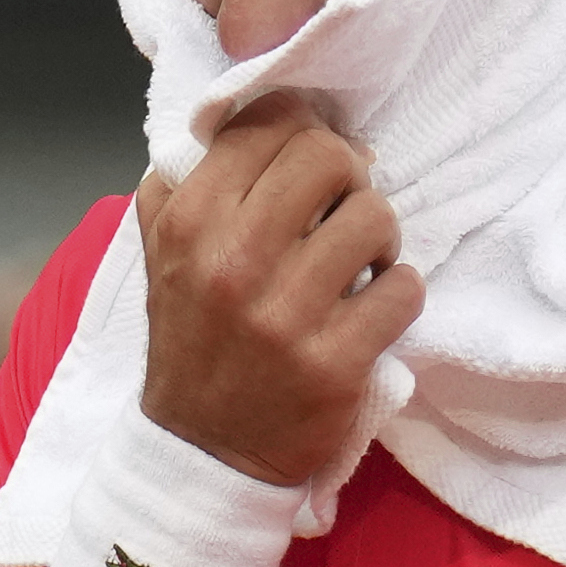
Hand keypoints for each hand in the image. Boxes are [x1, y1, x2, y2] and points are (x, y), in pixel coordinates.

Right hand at [134, 88, 423, 486]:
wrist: (203, 451)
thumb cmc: (193, 341)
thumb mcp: (162, 253)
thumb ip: (185, 181)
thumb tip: (248, 115)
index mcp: (191, 223)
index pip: (267, 125)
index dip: (304, 130)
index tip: (313, 165)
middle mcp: (234, 262)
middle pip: (328, 157)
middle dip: (349, 176)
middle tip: (343, 208)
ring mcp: (286, 316)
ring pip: (374, 217)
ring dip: (379, 235)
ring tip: (361, 262)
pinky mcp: (334, 363)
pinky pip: (403, 288)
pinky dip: (399, 291)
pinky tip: (374, 306)